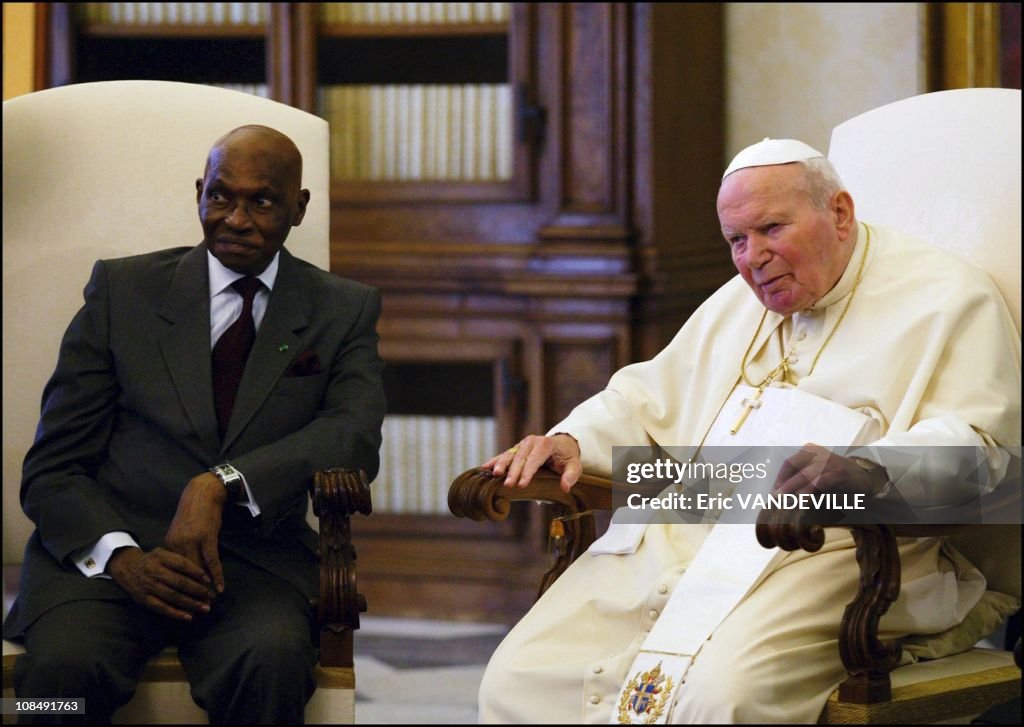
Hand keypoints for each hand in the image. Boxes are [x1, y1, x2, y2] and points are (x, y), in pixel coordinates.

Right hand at [107, 546, 217, 620]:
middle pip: (179, 582)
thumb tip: (203, 572)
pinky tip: (188, 616)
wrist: (127, 568)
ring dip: (191, 603)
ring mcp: (149, 586)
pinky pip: (161, 607)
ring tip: (205, 608)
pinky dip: (176, 613)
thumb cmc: (152, 560)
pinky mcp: (144, 599)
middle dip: (198, 590)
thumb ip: (179, 559)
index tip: (209, 579)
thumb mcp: (163, 552)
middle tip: (212, 596)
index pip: (182, 564)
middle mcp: (154, 571)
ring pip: (173, 596)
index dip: (196, 572)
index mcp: (161, 557)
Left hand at [164, 472, 227, 592]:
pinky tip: (220, 587)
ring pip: (198, 571)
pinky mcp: (207, 538)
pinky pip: (212, 561)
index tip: (183, 601)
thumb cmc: (193, 512)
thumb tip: (182, 566)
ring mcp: (192, 541)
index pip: (173, 572)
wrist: (202, 493)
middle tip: (197, 608)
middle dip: (191, 592)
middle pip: (184, 574)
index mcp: (170, 545)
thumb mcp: (181, 531)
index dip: (179, 587)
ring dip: (205, 588)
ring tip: (210, 601)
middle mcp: (178, 545)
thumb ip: (180, 548)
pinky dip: (216, 576)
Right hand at [483, 434, 582, 492]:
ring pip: (510, 455)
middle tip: (507, 484)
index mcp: (545, 445)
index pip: (535, 460)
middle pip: (520, 458)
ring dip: (501, 464)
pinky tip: (485, 467)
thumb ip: (571, 476)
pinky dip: (495, 461)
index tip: (522, 484)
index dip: (528, 472)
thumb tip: (564, 487)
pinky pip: (504, 455)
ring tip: (494, 474)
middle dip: (513, 471)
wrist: (562, 445)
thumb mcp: (575, 466)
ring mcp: (522, 444)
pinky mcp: (516, 449)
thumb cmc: (567, 458)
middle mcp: (532, 442)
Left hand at [774, 443, 887, 496]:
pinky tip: (801, 501)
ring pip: (803, 476)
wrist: (863, 477)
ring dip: (792, 491)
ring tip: (785, 503)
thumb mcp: (815, 472)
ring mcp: (828, 461)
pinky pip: (818, 482)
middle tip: (774, 500)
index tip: (773, 493)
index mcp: (809, 450)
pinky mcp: (837, 473)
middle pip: (792, 468)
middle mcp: (816, 452)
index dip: (779, 479)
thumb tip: (779, 491)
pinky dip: (808, 492)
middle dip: (783, 486)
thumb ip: (799, 478)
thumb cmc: (835, 476)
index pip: (788, 464)